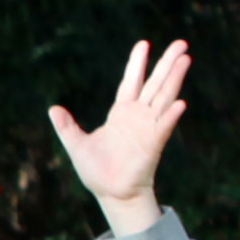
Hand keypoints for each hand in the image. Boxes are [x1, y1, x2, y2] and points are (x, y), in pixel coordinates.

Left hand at [43, 38, 190, 232]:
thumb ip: (67, 127)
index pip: (131, 82)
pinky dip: (171, 115)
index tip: (144, 44)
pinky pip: (163, 126)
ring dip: (175, 79)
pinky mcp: (153, 144)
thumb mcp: (77, 145)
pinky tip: (179, 103)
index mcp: (120, 113)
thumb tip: (53, 109)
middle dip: (167, 64)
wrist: (111, 195)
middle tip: (181, 43)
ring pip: (164, 98)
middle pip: (155, 83)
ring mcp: (148, 128)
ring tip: (186, 59)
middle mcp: (138, 116)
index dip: (137, 64)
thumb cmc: (96, 171)